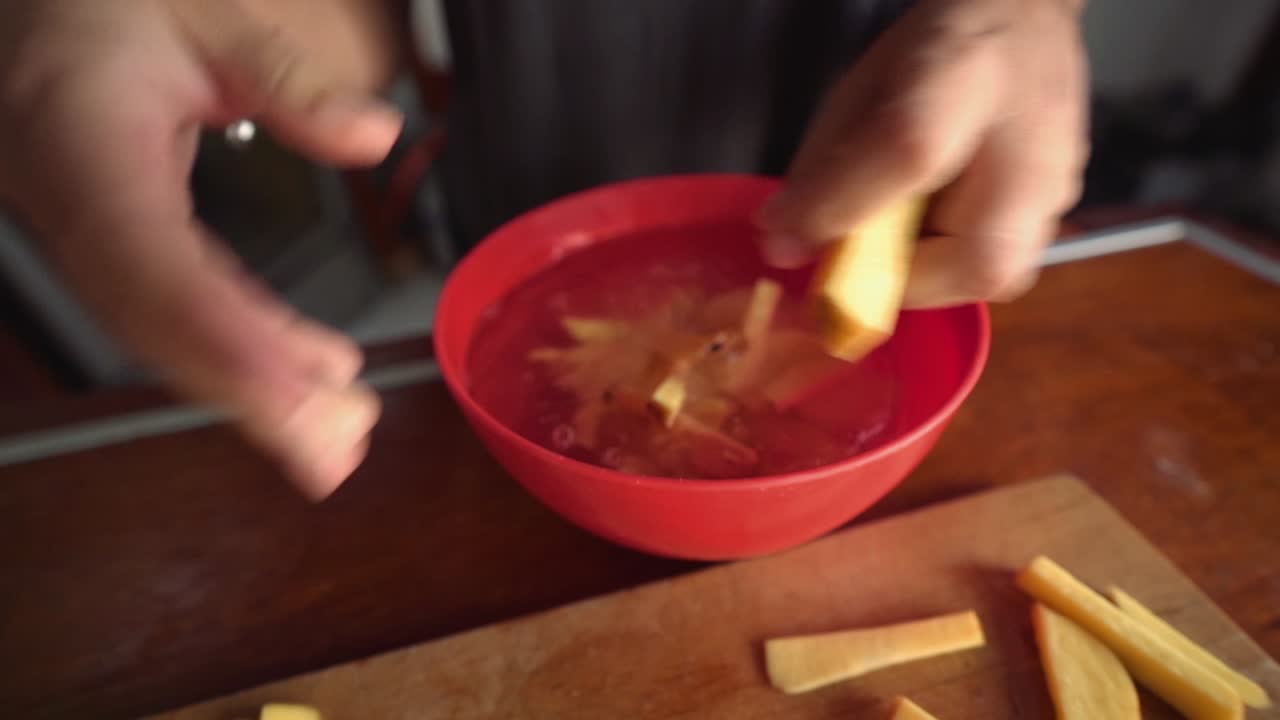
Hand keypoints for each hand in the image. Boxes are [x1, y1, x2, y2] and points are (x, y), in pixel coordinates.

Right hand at [0, 0, 403, 498]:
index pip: (155, 263)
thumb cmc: (103, 13)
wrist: (27, 22)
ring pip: (165, 338)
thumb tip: (373, 136)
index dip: (224, 334)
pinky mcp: (109, 253)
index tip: (296, 390)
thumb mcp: (203, 20)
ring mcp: (85, 240)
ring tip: (339, 435)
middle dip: (251, 396)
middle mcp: (74, 212)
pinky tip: (308, 380)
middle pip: (161, 327)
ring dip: (252, 396)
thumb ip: (286, 81)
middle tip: (338, 448)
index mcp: (84, 149)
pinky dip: (239, 359)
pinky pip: (171, 319)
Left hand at [756, 0, 1087, 306]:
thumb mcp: (861, 90)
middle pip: (977, 256)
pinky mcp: (1062, 208)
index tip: (793, 236)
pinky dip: (953, 267)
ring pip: (996, 275)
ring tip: (895, 241)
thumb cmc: (934, 54)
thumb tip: (783, 243)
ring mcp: (1057, 183)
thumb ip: (822, 168)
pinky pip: (1004, 269)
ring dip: (929, 279)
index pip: (908, 153)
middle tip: (858, 260)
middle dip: (900, 278)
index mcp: (963, 78)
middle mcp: (1028, 140)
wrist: (1023, 21)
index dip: (843, 206)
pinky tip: (931, 230)